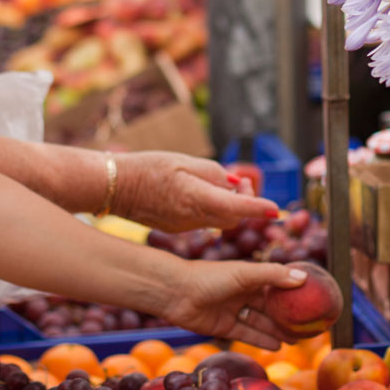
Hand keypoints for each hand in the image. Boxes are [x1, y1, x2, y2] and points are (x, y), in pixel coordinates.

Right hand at [112, 151, 277, 231]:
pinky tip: (196, 195)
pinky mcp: (175, 229)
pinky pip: (201, 222)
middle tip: (240, 183)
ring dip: (226, 206)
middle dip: (243, 203)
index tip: (274, 210)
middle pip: (231, 218)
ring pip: (217, 221)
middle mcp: (191, 217)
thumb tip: (235, 183)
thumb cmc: (147, 167)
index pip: (235, 206)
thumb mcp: (183, 161)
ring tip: (218, 185)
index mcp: (195, 197)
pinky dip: (208, 210)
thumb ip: (213, 172)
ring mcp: (183, 227)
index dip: (257, 208)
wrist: (114, 187)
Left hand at [160, 261, 308, 349]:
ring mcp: (233, 309)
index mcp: (249, 275)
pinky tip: (278, 346)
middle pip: (270, 306)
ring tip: (297, 340)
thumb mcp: (244, 273)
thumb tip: (303, 279)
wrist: (175, 292)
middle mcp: (242, 292)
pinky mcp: (223, 326)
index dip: (294, 292)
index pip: (277, 284)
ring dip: (278, 330)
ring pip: (260, 321)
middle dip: (288, 316)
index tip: (313, 300)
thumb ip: (273, 275)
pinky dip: (261, 339)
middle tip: (309, 327)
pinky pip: (247, 333)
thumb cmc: (209, 277)